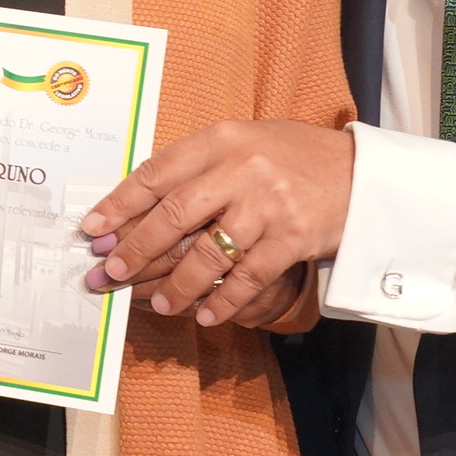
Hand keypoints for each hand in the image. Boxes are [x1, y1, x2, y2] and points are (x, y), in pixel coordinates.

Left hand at [79, 120, 353, 329]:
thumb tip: (140, 205)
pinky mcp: (292, 238)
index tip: (92, 228)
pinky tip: (206, 316)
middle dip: (135, 250)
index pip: (156, 173)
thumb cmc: (295, 159)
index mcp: (222, 140)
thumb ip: (199, 167)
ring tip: (159, 304)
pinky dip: (223, 302)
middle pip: (173, 216)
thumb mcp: (244, 144)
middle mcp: (241, 169)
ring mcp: (268, 205)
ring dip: (176, 285)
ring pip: (207, 254)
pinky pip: (247, 278)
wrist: (364, 175)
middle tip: (110, 273)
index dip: (119, 203)